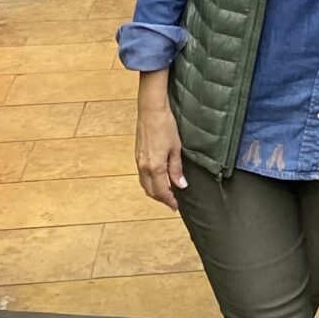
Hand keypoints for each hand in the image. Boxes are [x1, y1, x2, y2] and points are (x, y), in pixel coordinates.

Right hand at [135, 73, 187, 209]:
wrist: (151, 110)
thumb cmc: (166, 126)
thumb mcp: (176, 148)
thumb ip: (176, 169)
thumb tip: (181, 186)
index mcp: (155, 167)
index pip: (162, 191)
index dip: (169, 200)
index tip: (176, 207)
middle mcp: (144, 167)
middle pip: (151, 191)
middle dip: (161, 199)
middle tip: (172, 202)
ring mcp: (138, 162)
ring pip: (144, 184)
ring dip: (154, 191)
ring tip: (166, 193)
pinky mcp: (137, 156)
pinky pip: (142, 176)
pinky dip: (149, 182)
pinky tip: (157, 180)